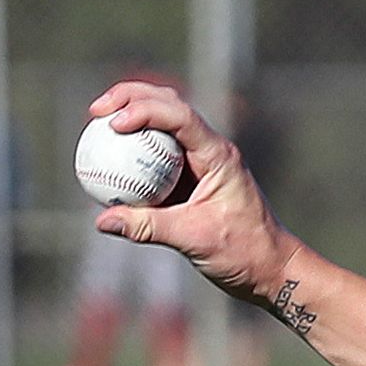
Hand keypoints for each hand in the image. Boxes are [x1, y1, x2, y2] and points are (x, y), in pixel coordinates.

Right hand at [87, 81, 303, 307]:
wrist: (271, 268)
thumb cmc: (245, 252)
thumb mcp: (195, 239)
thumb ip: (149, 228)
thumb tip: (103, 220)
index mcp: (219, 157)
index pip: (180, 117)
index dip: (145, 110)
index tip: (113, 124)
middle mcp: (211, 151)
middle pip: (170, 106)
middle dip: (132, 98)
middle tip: (95, 112)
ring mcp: (202, 162)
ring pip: (164, 125)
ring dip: (132, 116)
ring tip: (96, 123)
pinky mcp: (192, 178)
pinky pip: (158, 155)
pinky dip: (134, 151)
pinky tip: (107, 160)